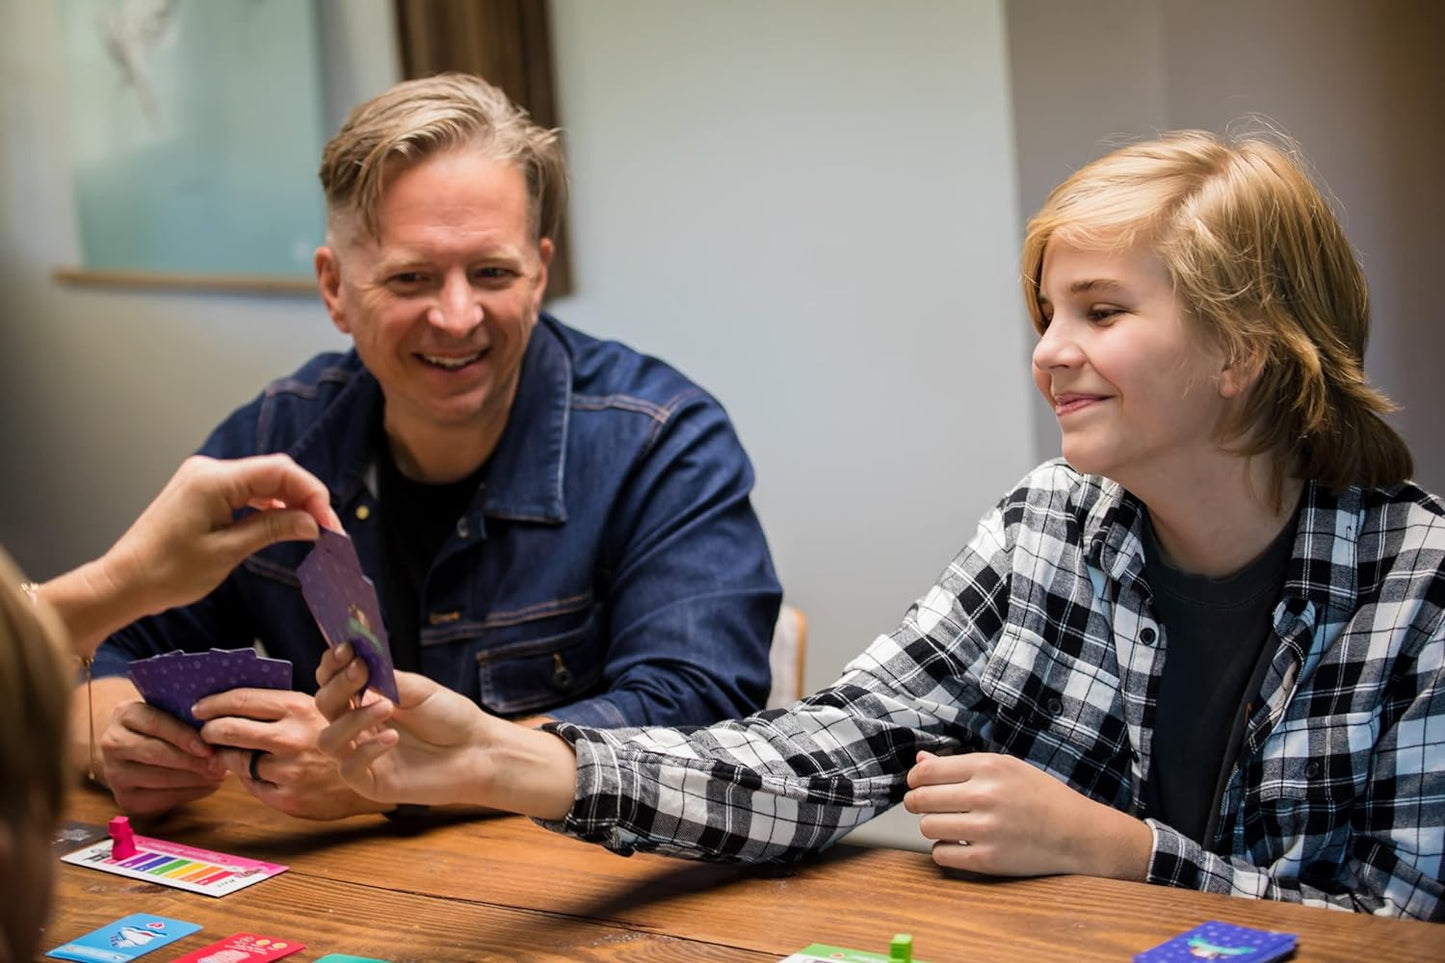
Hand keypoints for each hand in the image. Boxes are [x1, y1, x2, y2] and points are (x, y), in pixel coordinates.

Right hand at [96, 689, 226, 816]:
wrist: (133, 751)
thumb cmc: (163, 726)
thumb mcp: (169, 712)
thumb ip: (186, 715)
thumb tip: (219, 725)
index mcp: (124, 714)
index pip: (156, 724)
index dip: (184, 737)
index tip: (208, 747)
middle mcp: (112, 743)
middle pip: (156, 753)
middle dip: (192, 760)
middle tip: (219, 764)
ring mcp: (114, 773)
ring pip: (159, 778)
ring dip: (194, 778)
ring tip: (218, 775)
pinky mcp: (124, 798)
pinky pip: (160, 798)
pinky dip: (189, 793)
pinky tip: (207, 786)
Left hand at [103, 453, 340, 616]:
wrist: (124, 583)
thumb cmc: (167, 572)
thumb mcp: (227, 552)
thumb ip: (272, 529)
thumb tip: (311, 523)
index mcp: (213, 480)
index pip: (279, 471)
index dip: (312, 493)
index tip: (329, 524)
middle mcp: (209, 471)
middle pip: (274, 472)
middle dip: (305, 497)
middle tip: (325, 530)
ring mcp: (204, 480)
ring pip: (262, 481)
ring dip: (289, 502)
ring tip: (309, 530)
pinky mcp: (202, 493)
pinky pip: (246, 491)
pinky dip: (268, 506)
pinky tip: (282, 524)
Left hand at [194, 687, 388, 820]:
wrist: (374, 776)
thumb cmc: (343, 735)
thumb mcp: (318, 708)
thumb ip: (280, 705)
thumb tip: (233, 700)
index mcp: (298, 707)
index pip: (242, 700)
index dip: (213, 703)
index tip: (199, 706)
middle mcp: (290, 737)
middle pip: (229, 730)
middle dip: (209, 730)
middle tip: (205, 731)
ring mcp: (288, 770)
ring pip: (236, 761)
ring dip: (228, 755)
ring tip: (231, 752)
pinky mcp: (287, 797)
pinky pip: (252, 784)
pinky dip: (249, 776)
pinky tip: (257, 770)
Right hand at [314, 644, 576, 818]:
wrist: (477, 750)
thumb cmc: (450, 717)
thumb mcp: (419, 690)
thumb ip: (386, 679)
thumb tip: (357, 661)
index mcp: (367, 699)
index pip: (332, 681)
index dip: (331, 666)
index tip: (344, 650)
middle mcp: (358, 726)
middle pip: (324, 705)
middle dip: (338, 686)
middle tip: (360, 672)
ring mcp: (361, 754)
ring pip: (328, 739)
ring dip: (351, 720)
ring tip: (387, 708)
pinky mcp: (371, 782)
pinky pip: (349, 769)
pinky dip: (366, 750)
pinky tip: (392, 738)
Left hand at [903, 750, 1150, 879]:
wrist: (1077, 832)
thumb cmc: (1041, 796)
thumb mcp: (1006, 767)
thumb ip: (961, 764)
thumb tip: (920, 761)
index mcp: (988, 767)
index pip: (927, 771)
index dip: (915, 779)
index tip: (918, 785)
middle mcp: (985, 796)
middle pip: (921, 800)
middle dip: (916, 803)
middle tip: (924, 806)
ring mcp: (986, 829)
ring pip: (927, 827)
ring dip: (933, 827)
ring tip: (949, 825)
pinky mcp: (988, 860)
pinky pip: (941, 855)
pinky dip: (945, 851)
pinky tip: (959, 844)